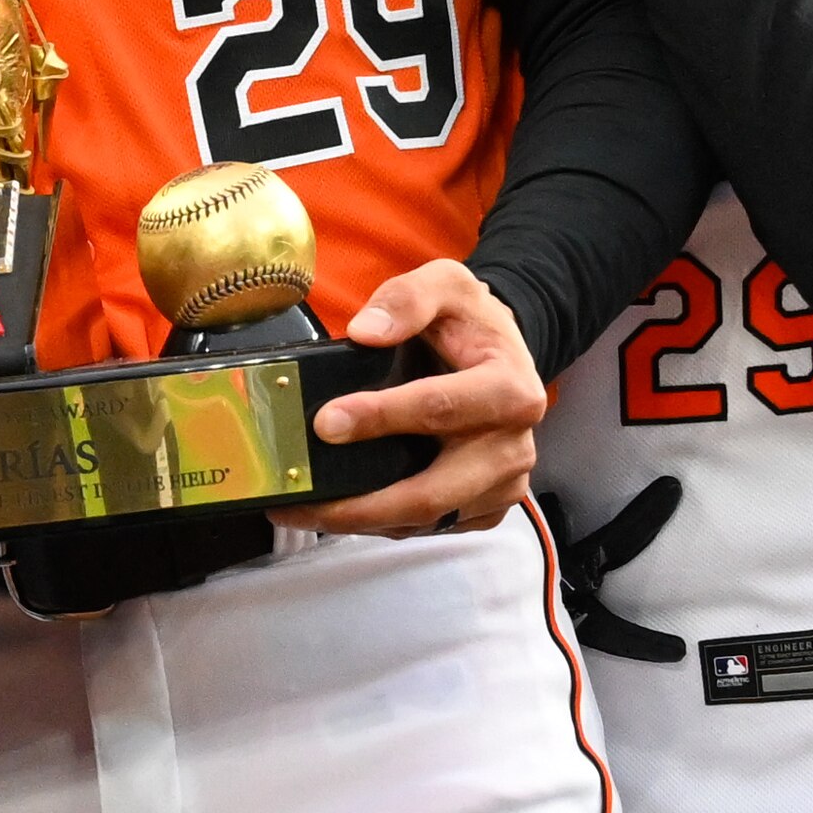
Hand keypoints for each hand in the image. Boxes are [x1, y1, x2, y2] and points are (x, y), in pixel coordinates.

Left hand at [284, 258, 542, 540]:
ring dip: (360, 522)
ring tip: (300, 510)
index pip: (439, 409)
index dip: (381, 418)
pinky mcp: (483, 507)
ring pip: (425, 519)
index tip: (326, 423)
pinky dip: (381, 525)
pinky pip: (429, 527)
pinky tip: (337, 512)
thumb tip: (364, 332)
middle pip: (432, 491)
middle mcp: (513, 448)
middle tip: (299, 498)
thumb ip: (407, 299)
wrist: (500, 354)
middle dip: (362, 503)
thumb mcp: (446, 284)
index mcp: (510, 391)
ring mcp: (500, 484)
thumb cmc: (469, 321)